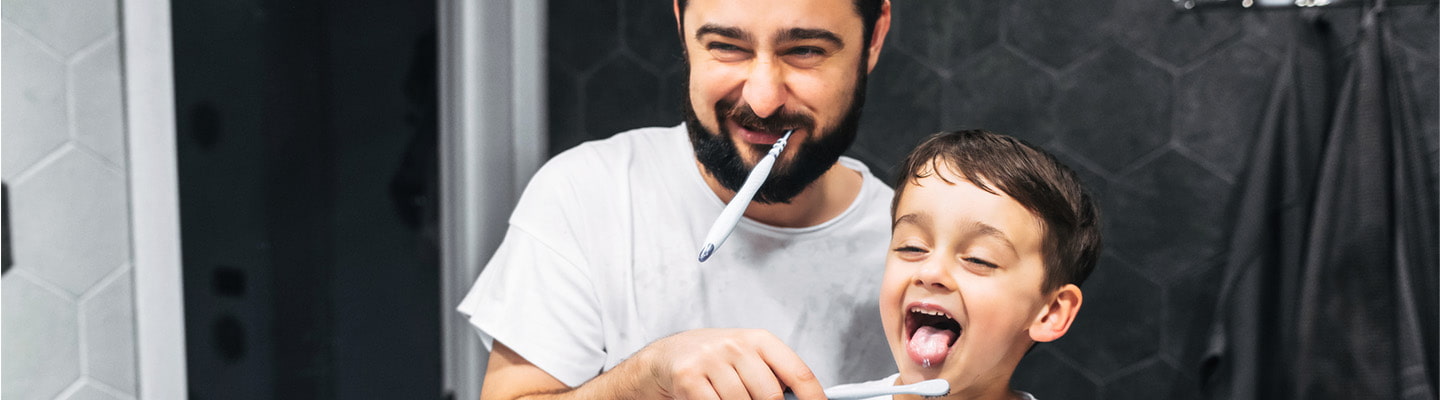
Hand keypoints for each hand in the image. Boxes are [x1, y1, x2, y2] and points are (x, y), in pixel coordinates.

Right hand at [639, 329, 824, 399]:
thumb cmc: (714, 362)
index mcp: (759, 340)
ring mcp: (711, 359)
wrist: (666, 358)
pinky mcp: (689, 376)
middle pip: (771, 396)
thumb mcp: (746, 360)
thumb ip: (772, 378)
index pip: (798, 372)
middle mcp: (736, 345)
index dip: (814, 398)